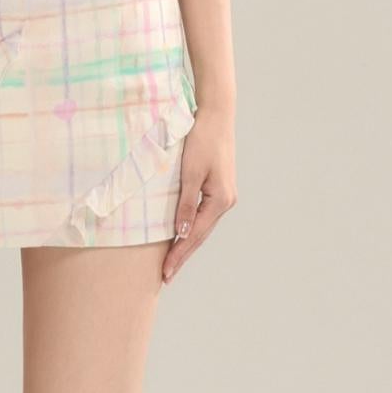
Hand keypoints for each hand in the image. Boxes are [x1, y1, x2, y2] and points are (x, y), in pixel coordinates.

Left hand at [162, 105, 236, 284]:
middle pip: (200, 236)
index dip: (179, 254)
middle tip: (165, 276)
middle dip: (182, 255)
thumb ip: (185, 204)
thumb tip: (182, 233)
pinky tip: (183, 236)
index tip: (165, 272)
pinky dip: (192, 228)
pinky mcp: (219, 189)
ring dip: (187, 244)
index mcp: (220, 200)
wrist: (216, 116)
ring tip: (172, 262)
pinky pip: (203, 216)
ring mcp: (224, 196)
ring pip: (202, 227)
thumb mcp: (189, 173)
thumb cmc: (201, 140)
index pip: (195, 235)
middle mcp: (226, 202)